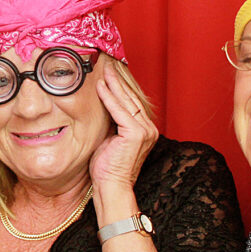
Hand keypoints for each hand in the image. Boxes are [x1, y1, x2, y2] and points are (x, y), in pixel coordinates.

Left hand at [89, 68, 157, 199]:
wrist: (111, 186)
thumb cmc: (107, 167)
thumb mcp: (109, 139)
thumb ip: (111, 123)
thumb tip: (102, 106)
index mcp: (145, 130)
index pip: (132, 103)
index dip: (120, 87)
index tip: (110, 74)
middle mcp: (149, 129)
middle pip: (131, 99)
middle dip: (118, 81)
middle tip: (107, 65)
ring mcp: (144, 131)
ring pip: (126, 102)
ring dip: (114, 84)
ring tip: (104, 70)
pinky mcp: (135, 133)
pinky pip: (119, 110)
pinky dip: (109, 97)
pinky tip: (101, 86)